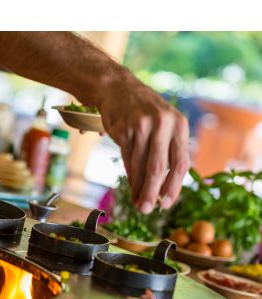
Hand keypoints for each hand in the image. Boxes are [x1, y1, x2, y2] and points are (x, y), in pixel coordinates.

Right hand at [95, 73, 189, 214]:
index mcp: (179, 125)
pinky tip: (131, 187)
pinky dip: (130, 177)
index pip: (181, 163)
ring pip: (142, 166)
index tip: (167, 204)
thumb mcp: (163, 125)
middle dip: (154, 192)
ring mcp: (143, 126)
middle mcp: (164, 124)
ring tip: (139, 204)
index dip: (175, 187)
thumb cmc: (143, 112)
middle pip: (160, 167)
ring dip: (139, 189)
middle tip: (148, 210)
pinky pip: (128, 159)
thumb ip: (167, 151)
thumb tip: (164, 187)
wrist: (116, 88)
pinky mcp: (125, 129)